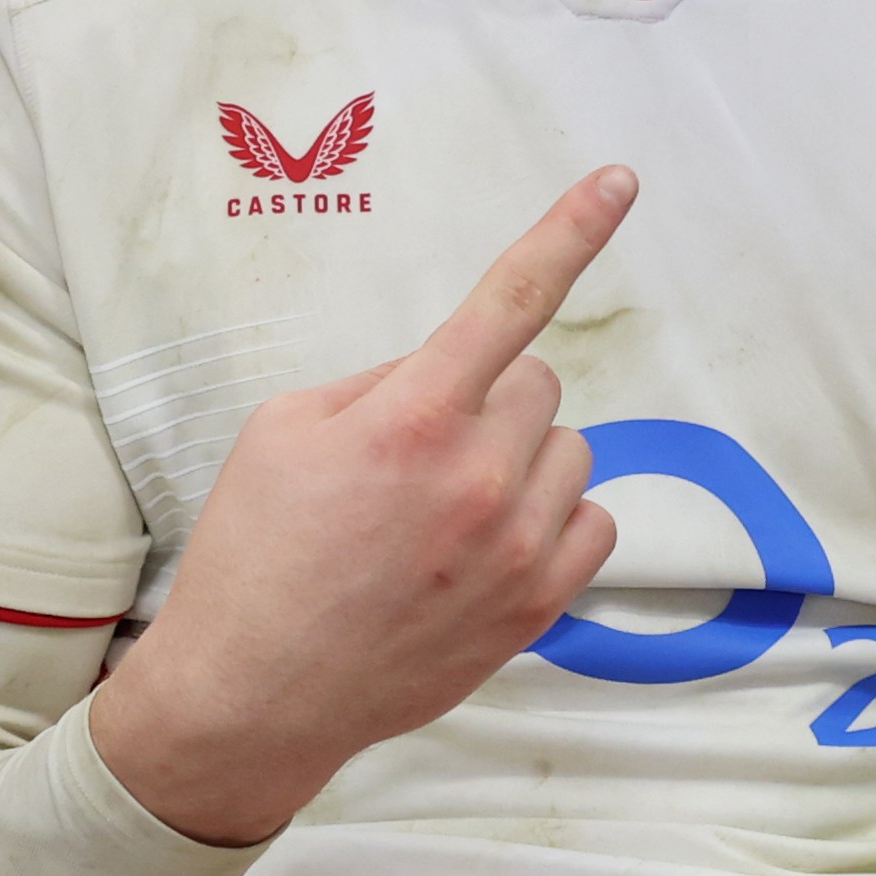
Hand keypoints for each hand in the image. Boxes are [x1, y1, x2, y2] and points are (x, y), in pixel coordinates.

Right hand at [87, 170, 632, 842]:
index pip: (509, 300)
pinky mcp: (539, 606)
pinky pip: (592, 522)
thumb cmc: (255, 553)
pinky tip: (488, 546)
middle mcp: (479, 477)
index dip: (571, 230)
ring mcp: (518, 548)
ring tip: (447, 508)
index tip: (619, 179)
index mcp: (410, 417)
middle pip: (540, 382)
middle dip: (489, 397)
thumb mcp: (285, 430)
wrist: (255, 695)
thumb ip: (380, 383)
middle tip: (421, 449)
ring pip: (570, 449)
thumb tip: (446, 370)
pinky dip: (552, 520)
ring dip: (523, 459)